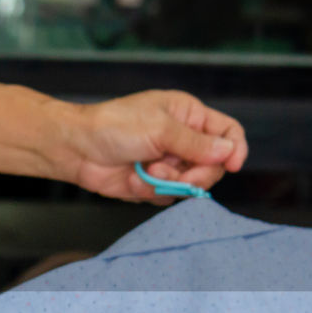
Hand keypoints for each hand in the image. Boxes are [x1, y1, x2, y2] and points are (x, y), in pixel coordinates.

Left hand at [62, 90, 247, 202]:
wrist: (76, 149)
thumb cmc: (113, 126)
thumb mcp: (160, 129)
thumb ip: (196, 143)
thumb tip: (228, 152)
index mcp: (188, 115)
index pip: (228, 132)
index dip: (235, 149)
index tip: (232, 165)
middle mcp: (182, 139)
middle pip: (214, 165)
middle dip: (195, 175)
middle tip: (173, 175)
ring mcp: (169, 163)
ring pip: (191, 185)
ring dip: (169, 184)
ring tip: (146, 173)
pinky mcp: (154, 184)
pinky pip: (168, 197)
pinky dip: (151, 192)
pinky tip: (133, 179)